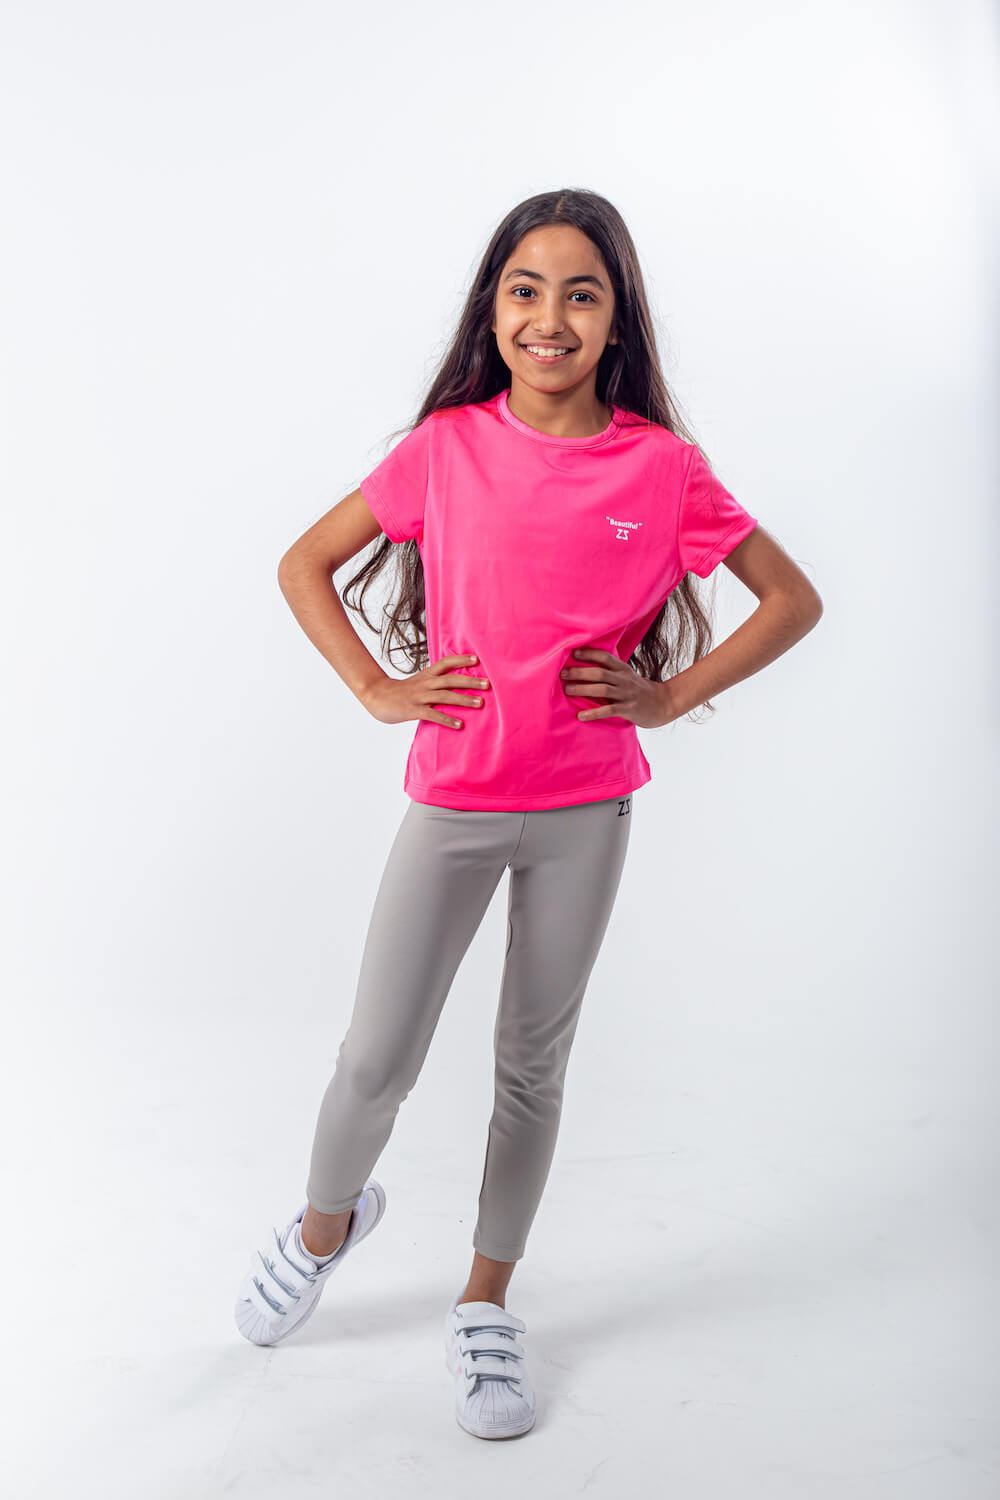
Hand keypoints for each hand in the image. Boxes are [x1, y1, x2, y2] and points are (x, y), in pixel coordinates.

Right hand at [362, 652, 489, 729]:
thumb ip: (435, 682)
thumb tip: (455, 684)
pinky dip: (447, 719)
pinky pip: (433, 715)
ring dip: (463, 699)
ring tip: (480, 703)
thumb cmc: (401, 692)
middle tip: (488, 684)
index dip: (461, 660)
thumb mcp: (418, 682)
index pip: (445, 663)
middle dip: (470, 681)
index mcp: (426, 675)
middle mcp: (425, 683)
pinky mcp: (413, 710)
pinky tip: (459, 725)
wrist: (376, 696)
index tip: (477, 659)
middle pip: (450, 679)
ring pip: (444, 696)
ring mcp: (419, 697)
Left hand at [560, 647, 674, 728]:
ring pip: (603, 689)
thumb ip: (611, 672)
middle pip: (600, 673)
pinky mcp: (629, 709)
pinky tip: (581, 716)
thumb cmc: (640, 691)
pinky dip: (594, 713)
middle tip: (562, 674)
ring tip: (567, 690)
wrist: (664, 704)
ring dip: (583, 689)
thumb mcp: (628, 676)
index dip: (589, 654)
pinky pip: (609, 710)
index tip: (573, 653)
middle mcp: (625, 680)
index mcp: (623, 670)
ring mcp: (627, 694)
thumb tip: (586, 667)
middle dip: (580, 672)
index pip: (605, 658)